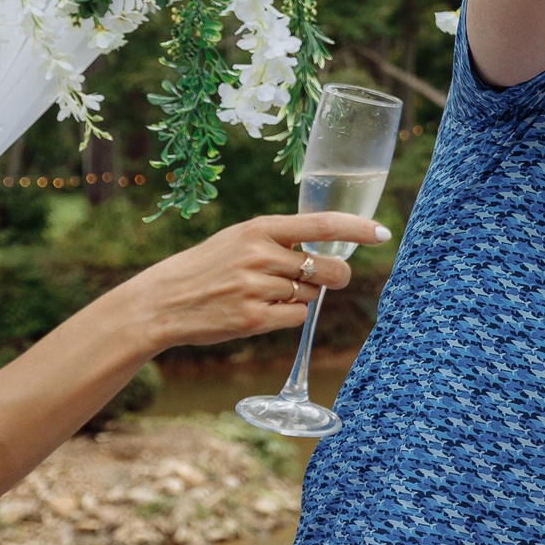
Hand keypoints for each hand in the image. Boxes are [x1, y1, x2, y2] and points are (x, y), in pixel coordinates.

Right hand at [119, 212, 385, 348]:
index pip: (321, 224)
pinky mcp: (252, 319)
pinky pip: (296, 319)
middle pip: (328, 268)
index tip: (383, 232)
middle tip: (329, 279)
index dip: (357, 228)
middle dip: (336, 277)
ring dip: (301, 298)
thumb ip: (277, 241)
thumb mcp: (237, 239)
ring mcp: (256, 288)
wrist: (161, 301)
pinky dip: (288, 317)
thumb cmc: (204, 268)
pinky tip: (262, 312)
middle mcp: (260, 255)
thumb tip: (323, 250)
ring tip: (268, 294)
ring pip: (311, 296)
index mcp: (258, 229)